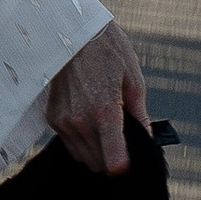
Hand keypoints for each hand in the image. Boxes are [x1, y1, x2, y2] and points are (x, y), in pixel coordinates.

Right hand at [47, 20, 148, 175]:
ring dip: (97, 152)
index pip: (114, 161)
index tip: (132, 160)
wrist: (73, 33)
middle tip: (122, 139)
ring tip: (106, 129)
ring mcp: (63, 121)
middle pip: (99, 164)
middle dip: (113, 158)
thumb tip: (147, 140)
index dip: (125, 166)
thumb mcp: (133, 81)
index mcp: (104, 111)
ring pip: (84, 158)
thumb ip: (139, 116)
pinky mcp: (53, 118)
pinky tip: (90, 122)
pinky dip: (82, 142)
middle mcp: (80, 120)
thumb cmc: (108, 52)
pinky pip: (70, 145)